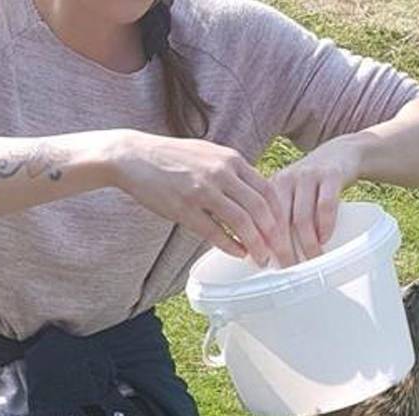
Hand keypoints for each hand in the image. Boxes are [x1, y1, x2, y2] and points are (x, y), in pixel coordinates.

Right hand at [107, 131, 289, 263]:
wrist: (135, 156)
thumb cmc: (172, 157)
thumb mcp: (209, 154)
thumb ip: (231, 170)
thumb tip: (252, 192)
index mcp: (231, 159)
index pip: (268, 189)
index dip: (280, 214)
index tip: (284, 232)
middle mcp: (221, 173)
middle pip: (260, 208)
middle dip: (273, 235)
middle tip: (278, 252)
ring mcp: (203, 191)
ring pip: (241, 222)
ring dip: (255, 244)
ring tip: (260, 258)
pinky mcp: (184, 208)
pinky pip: (214, 232)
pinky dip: (229, 246)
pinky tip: (237, 253)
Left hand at [269, 139, 362, 263]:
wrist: (339, 154)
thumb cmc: (309, 186)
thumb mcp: (288, 195)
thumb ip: (278, 217)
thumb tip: (266, 256)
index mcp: (269, 188)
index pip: (259, 219)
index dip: (260, 242)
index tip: (262, 264)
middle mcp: (285, 180)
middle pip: (279, 221)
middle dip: (282, 249)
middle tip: (288, 270)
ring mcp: (308, 177)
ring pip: (302, 217)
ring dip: (307, 243)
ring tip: (311, 261)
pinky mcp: (331, 176)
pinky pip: (326, 205)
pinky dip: (325, 226)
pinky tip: (325, 240)